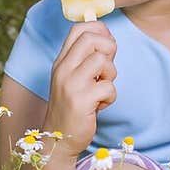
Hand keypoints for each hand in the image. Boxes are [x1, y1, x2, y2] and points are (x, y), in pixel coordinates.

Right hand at [44, 19, 116, 155]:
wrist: (58, 140)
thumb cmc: (72, 107)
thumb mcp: (73, 79)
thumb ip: (86, 59)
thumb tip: (108, 38)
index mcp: (61, 61)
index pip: (78, 29)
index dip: (99, 29)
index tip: (107, 44)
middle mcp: (63, 69)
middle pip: (91, 38)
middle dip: (108, 48)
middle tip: (107, 67)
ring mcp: (71, 84)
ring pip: (102, 60)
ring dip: (111, 74)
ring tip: (102, 88)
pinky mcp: (81, 101)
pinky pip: (109, 87)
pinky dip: (110, 96)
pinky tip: (100, 105)